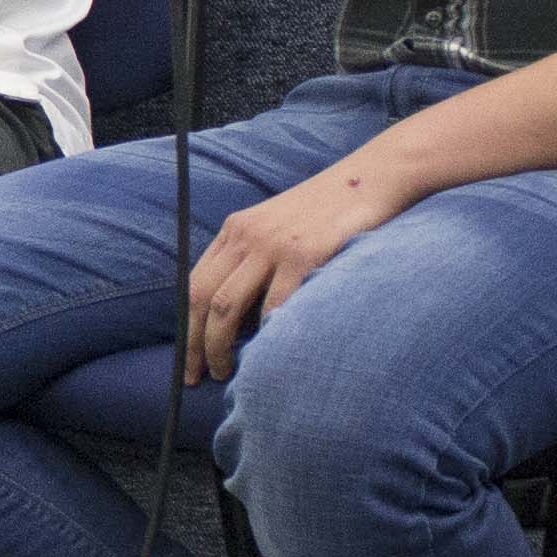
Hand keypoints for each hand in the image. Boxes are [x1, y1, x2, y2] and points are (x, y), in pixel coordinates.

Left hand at [183, 154, 416, 383]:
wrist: (370, 179)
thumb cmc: (328, 212)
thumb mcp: (277, 227)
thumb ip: (254, 260)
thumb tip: (240, 317)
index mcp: (235, 230)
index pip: (193, 284)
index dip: (186, 326)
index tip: (186, 359)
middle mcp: (246, 236)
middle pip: (202, 299)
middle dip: (194, 343)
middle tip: (197, 377)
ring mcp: (273, 245)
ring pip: (227, 306)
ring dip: (220, 346)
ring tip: (226, 371)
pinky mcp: (303, 254)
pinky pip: (275, 305)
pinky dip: (267, 335)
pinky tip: (266, 355)